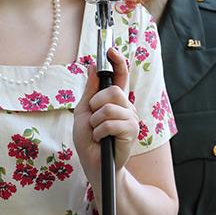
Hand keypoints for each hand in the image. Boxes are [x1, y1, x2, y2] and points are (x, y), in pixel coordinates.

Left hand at [73, 47, 138, 181]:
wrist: (93, 164)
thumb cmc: (88, 140)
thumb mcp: (83, 112)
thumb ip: (89, 91)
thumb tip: (92, 66)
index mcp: (115, 100)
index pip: (120, 75)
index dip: (117, 61)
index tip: (110, 49)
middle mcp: (126, 106)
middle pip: (113, 90)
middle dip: (96, 103)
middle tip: (93, 118)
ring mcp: (130, 118)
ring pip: (110, 107)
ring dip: (95, 121)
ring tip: (96, 132)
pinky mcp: (132, 131)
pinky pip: (111, 123)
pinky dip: (99, 131)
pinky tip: (101, 139)